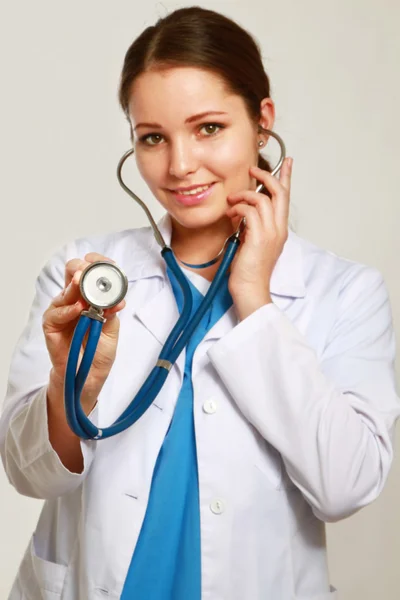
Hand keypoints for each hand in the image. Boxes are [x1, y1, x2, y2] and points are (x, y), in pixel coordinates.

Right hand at [43, 253, 125, 409]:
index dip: (98, 264)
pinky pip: (57, 313)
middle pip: (73, 273)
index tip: (108, 263)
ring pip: (65, 291)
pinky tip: (77, 308)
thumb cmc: (97, 351)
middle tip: (90, 269)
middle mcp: (73, 300)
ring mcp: (61, 311)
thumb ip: (111, 312)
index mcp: (89, 297)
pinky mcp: (51, 325)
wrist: (88, 375)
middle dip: (83, 268)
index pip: (91, 272)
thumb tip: (119, 299)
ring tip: (82, 282)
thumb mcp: (111, 328)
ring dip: (75, 285)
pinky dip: (68, 310)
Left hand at [225, 157, 292, 317]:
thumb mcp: (252, 243)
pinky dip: (238, 209)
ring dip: (245, 195)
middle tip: (252, 170)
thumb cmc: (248, 272)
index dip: (286, 178)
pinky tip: (231, 214)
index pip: (286, 199)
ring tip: (232, 201)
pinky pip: (250, 212)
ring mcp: (271, 233)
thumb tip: (243, 212)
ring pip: (263, 199)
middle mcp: (279, 229)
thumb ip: (252, 227)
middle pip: (280, 192)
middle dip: (266, 176)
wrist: (250, 290)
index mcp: (279, 230)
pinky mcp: (259, 238)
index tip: (287, 162)